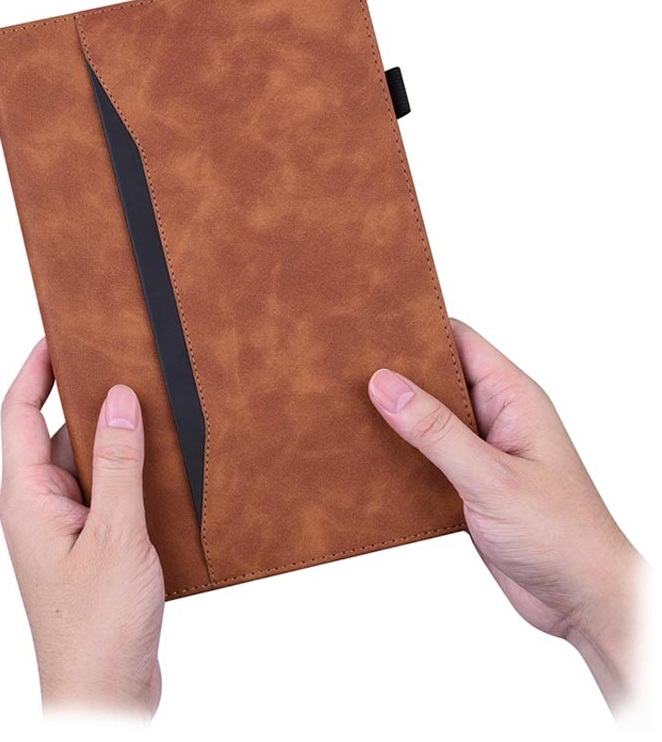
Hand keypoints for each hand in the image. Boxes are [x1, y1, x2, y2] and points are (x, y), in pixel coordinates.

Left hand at [0, 337, 164, 718]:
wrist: (106, 693)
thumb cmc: (99, 626)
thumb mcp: (117, 534)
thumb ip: (118, 464)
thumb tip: (120, 399)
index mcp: (29, 499)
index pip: (19, 415)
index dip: (34, 370)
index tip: (58, 335)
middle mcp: (41, 508)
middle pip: (58, 433)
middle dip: (88, 398)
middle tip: (126, 364)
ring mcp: (66, 527)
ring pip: (88, 463)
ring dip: (117, 439)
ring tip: (155, 412)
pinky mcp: (91, 544)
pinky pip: (108, 491)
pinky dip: (131, 473)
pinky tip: (164, 467)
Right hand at [368, 319, 646, 713]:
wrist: (582, 601)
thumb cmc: (561, 535)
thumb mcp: (491, 478)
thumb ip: (436, 431)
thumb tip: (385, 384)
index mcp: (513, 398)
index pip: (460, 341)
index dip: (416, 329)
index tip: (371, 326)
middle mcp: (497, 417)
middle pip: (438, 377)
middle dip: (396, 374)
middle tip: (346, 370)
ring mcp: (483, 451)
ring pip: (429, 419)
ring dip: (395, 418)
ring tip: (348, 412)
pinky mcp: (470, 483)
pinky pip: (428, 455)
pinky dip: (401, 455)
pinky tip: (370, 459)